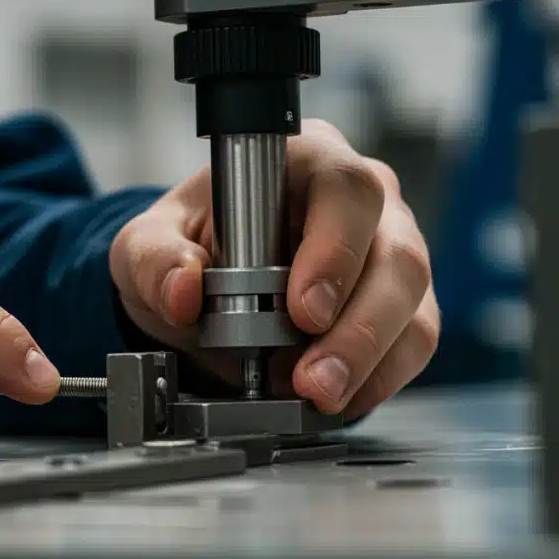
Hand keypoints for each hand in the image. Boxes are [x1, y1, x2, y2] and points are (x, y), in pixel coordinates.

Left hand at [110, 120, 438, 419]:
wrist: (202, 295)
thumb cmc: (188, 249)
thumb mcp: (146, 246)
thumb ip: (155, 260)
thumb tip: (184, 289)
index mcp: (306, 159)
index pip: (344, 189)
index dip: (333, 250)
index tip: (302, 309)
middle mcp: (364, 200)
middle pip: (396, 253)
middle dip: (356, 327)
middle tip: (312, 377)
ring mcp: (391, 249)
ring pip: (411, 302)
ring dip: (367, 359)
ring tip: (318, 396)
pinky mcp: (401, 304)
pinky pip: (413, 342)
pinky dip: (376, 379)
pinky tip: (336, 399)